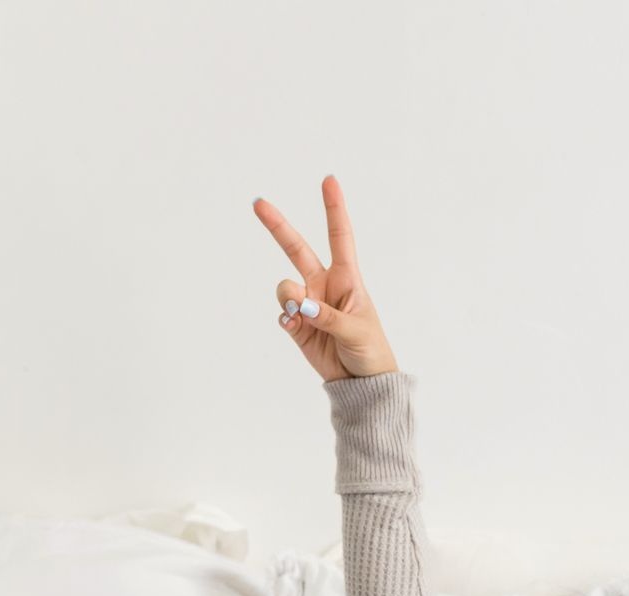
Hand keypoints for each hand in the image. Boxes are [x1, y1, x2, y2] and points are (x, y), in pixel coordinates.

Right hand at [253, 176, 397, 381]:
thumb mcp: (356, 331)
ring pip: (284, 287)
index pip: (339, 237)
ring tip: (302, 316)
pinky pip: (281, 312)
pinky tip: (297, 327)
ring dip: (288, 298)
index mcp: (347, 279)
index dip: (334, 209)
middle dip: (278, 226)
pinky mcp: (296, 324)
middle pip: (297, 249)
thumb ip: (326, 316)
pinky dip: (286, 318)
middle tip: (258, 203)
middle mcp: (324, 285)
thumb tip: (300, 304)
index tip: (329, 180)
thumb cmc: (370, 351)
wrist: (361, 383)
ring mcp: (308, 303)